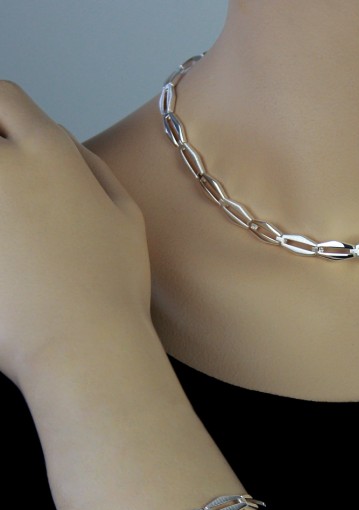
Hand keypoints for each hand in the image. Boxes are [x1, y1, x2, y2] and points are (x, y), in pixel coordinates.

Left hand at [0, 80, 149, 383]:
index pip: (5, 98)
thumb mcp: (127, 216)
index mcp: (48, 153)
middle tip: (12, 195)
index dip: (4, 116)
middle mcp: (0, 165)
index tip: (4, 137)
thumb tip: (64, 142)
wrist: (81, 343)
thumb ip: (92, 168)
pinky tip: (6, 264)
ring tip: (14, 236)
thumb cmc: (110, 286)